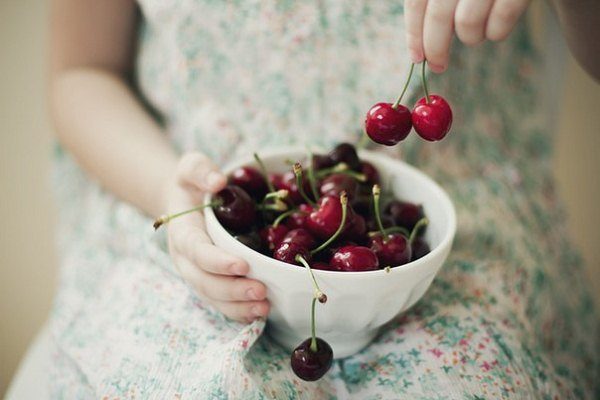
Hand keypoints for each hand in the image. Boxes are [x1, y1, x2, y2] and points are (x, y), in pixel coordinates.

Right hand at [163, 152, 269, 322]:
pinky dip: (239, 312)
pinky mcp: (210, 283)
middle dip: (232, 290)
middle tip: (261, 291)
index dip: (217, 262)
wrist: (183, 203)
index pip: (197, 252)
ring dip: (238, 306)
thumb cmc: (191, 184)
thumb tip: (219, 182)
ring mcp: (197, 275)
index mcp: (182, 233)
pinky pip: (221, 303)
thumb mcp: (190, 166)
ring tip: (264, 308)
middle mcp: (186, 260)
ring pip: (213, 298)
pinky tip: (260, 313)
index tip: (242, 265)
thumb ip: (200, 170)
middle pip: (205, 282)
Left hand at [404, 0, 530, 72]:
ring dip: (470, 37)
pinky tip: (495, 30)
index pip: (416, 3)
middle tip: (438, 65)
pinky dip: (496, 32)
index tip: (417, 58)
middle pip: (438, 16)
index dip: (414, 34)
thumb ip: (436, 3)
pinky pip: (501, 20)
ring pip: (467, 22)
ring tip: (475, 34)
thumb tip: (420, 43)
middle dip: (436, 48)